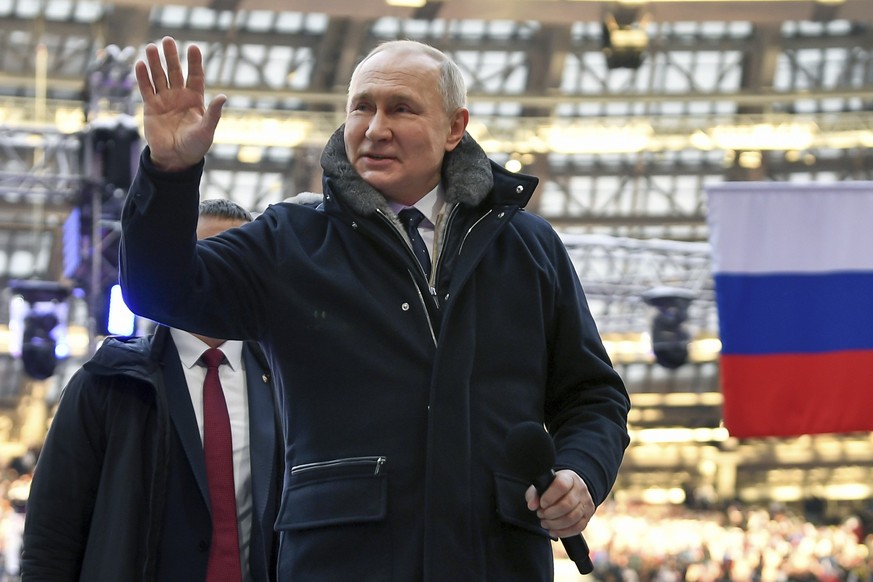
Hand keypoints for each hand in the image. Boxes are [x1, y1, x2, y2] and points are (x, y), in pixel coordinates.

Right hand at [134, 36, 225, 170]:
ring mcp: (164, 100)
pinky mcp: (150, 107)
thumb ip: (214, 113)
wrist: (175, 159)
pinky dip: (143, 77)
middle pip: (175, 71)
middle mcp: (179, 96)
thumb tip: (224, 97)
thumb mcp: (207, 130)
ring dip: (155, 63)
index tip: (193, 47)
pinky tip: (140, 64)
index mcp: (195, 99)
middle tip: (168, 40)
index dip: (194, 62)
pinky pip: (146, 89)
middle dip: (171, 56)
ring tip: (151, 47)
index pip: (196, 76)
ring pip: (159, 77)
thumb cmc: (195, 146)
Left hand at [525, 469, 593, 537]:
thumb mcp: (541, 486)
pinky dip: (563, 532)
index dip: (549, 497)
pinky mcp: (588, 516)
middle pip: (567, 504)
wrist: (570, 491)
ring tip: (545, 523)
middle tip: (541, 515)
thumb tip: (532, 506)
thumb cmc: (552, 489)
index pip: (561, 485)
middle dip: (550, 513)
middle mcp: (580, 489)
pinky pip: (578, 528)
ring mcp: (586, 503)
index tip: (542, 504)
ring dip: (555, 524)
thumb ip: (533, 494)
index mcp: (569, 477)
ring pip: (572, 518)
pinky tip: (553, 530)